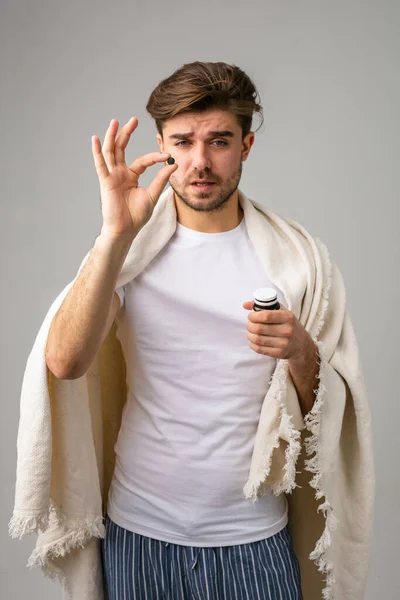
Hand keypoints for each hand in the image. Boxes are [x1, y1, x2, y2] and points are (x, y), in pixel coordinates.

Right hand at [92, 117, 177, 239]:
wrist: (126, 230)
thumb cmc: (137, 216)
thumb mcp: (153, 195)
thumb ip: (161, 179)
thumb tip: (173, 164)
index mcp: (131, 177)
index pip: (143, 161)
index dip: (155, 157)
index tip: (167, 155)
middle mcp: (120, 174)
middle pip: (122, 149)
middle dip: (127, 133)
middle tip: (134, 119)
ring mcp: (112, 176)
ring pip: (111, 152)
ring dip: (112, 136)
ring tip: (115, 122)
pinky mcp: (105, 182)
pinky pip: (100, 164)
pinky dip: (98, 152)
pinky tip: (96, 139)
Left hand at [242, 300, 311, 359]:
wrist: (301, 344)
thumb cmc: (288, 325)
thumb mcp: (281, 312)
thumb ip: (264, 306)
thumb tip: (245, 305)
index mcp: (288, 317)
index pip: (266, 316)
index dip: (254, 316)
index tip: (250, 316)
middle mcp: (287, 330)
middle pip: (259, 328)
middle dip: (249, 325)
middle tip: (249, 324)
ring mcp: (284, 343)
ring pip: (258, 339)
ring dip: (250, 335)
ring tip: (250, 332)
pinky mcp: (280, 353)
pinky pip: (260, 349)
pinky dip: (253, 345)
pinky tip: (254, 341)